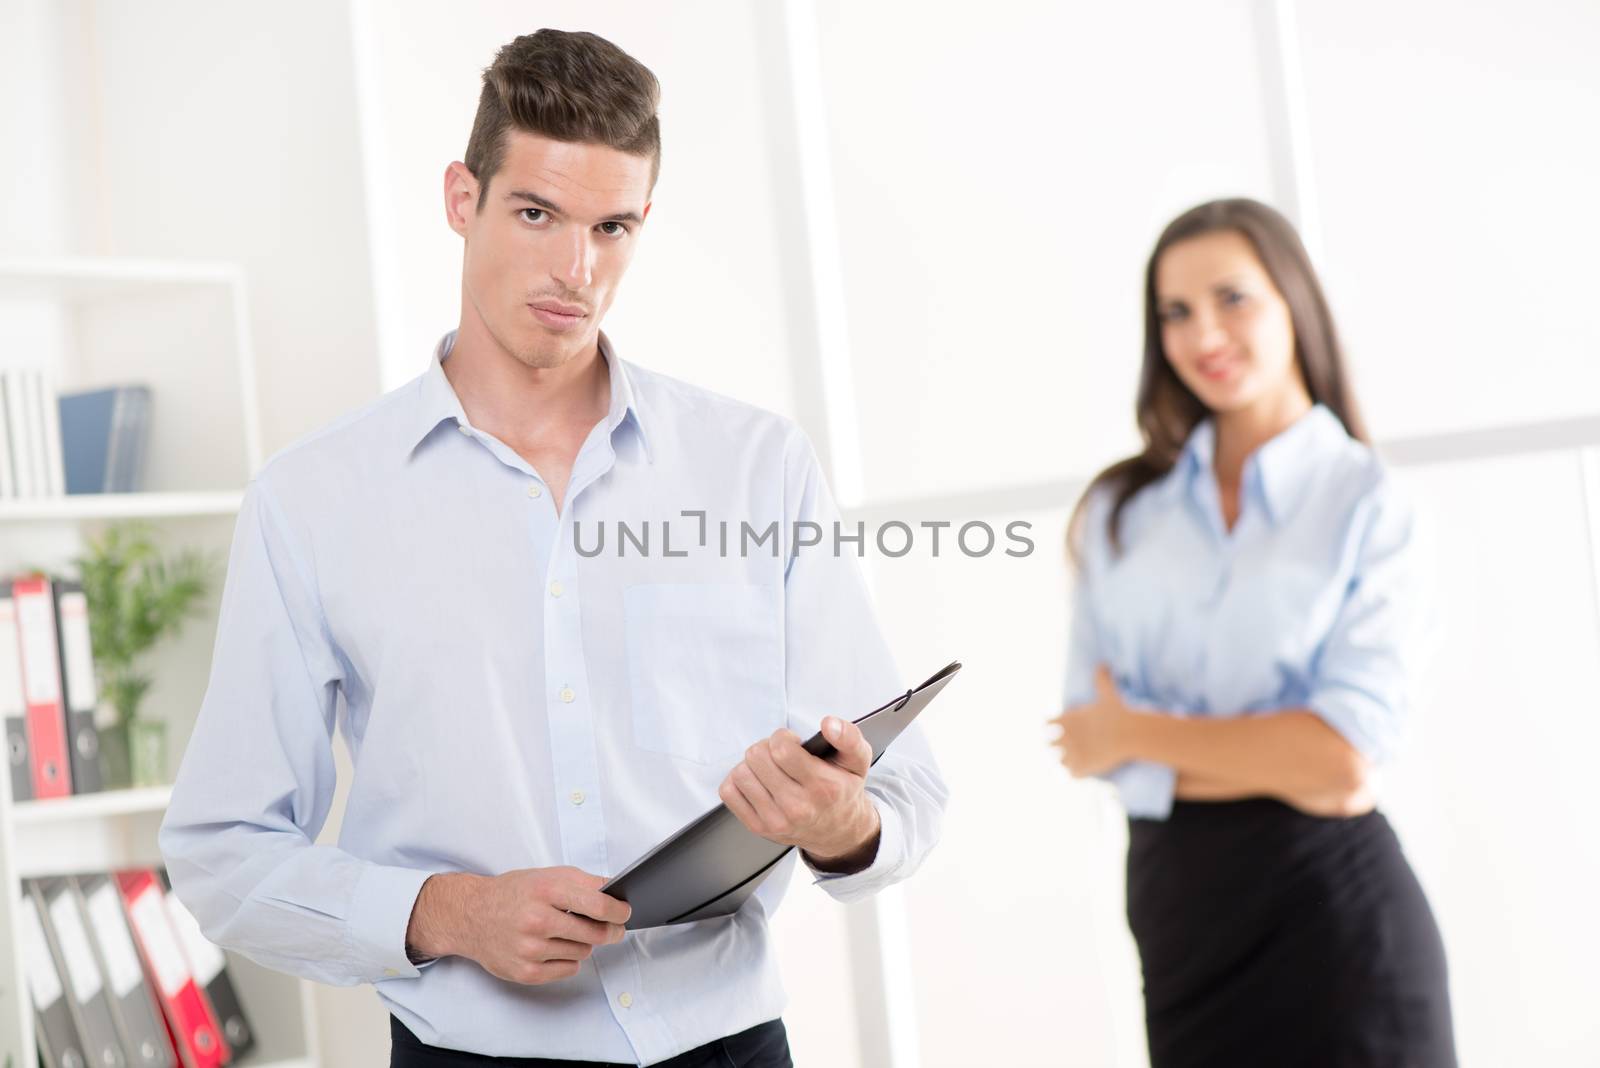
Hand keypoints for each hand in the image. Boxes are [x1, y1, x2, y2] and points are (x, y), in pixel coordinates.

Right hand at [406, 867, 629, 985]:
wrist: (471, 915)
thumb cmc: (513, 893)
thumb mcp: (547, 876)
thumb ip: (584, 882)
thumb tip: (617, 889)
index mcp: (545, 891)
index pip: (597, 904)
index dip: (618, 911)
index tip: (625, 913)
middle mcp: (537, 920)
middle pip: (595, 933)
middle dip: (610, 930)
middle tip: (612, 927)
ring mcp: (530, 949)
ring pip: (583, 952)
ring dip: (584, 943)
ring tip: (566, 932)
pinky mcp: (525, 972)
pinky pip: (568, 969)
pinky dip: (568, 959)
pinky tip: (554, 947)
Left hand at [719, 718, 880, 871]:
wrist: (837, 832)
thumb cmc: (842, 791)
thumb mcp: (858, 762)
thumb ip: (849, 737)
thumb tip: (829, 723)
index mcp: (822, 787)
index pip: (782, 749)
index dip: (783, 737)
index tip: (792, 743)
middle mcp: (797, 807)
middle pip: (756, 757)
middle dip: (766, 748)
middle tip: (780, 756)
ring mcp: (775, 820)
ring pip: (741, 773)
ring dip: (752, 765)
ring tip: (769, 769)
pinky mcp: (757, 827)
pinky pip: (729, 792)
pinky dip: (738, 780)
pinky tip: (757, 781)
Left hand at [1049, 664, 1135, 776]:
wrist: (1130, 734)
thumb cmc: (1118, 713)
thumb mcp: (1108, 694)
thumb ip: (1102, 679)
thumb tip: (1103, 663)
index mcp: (1067, 720)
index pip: (1046, 726)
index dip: (1052, 728)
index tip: (1061, 730)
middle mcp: (1065, 737)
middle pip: (1049, 745)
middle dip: (1056, 746)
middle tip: (1070, 746)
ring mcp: (1073, 754)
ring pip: (1060, 761)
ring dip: (1067, 761)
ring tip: (1079, 759)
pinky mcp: (1082, 767)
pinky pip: (1072, 774)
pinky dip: (1078, 773)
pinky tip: (1087, 769)